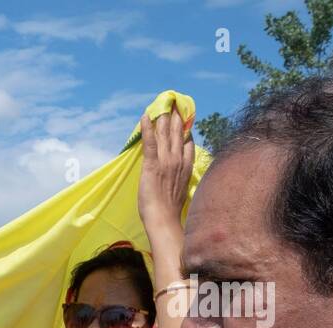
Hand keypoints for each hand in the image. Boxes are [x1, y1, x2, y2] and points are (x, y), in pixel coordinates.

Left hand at [137, 105, 193, 230]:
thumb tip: (179, 174)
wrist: (163, 219)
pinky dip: (147, 129)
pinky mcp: (152, 165)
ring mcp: (165, 161)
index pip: (187, 143)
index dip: (185, 130)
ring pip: (164, 134)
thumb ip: (181, 177)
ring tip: (163, 105)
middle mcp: (177, 160)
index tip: (184, 119)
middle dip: (176, 118)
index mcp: (186, 167)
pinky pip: (150, 143)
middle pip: (177, 134)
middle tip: (174, 104)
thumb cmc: (170, 210)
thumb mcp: (181, 190)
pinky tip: (145, 117)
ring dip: (163, 118)